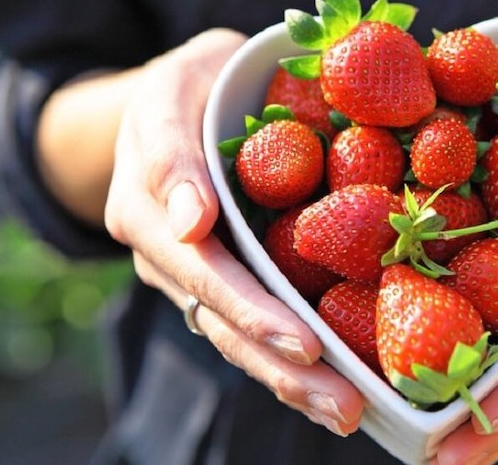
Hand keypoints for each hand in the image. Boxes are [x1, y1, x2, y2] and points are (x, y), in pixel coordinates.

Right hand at [103, 28, 364, 435]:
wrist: (179, 100)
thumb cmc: (189, 85)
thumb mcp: (175, 88)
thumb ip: (172, 151)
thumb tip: (191, 223)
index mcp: (148, 209)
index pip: (203, 271)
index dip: (252, 310)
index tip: (304, 343)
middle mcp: (168, 254)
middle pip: (224, 322)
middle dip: (283, 365)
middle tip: (344, 404)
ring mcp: (194, 274)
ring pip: (239, 338)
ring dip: (294, 380)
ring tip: (349, 413)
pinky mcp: (226, 279)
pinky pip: (255, 324)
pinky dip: (294, 361)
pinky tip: (339, 388)